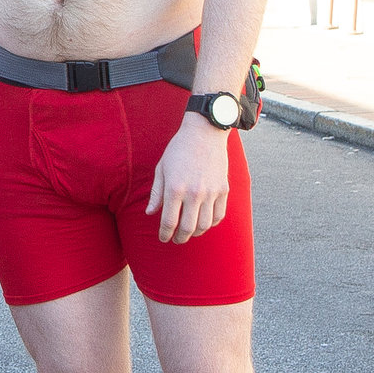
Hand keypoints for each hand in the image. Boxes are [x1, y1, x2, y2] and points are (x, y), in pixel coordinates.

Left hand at [146, 114, 230, 242]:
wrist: (204, 133)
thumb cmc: (178, 150)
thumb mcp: (161, 169)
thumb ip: (156, 193)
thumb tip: (150, 213)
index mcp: (175, 188)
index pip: (169, 221)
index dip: (165, 234)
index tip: (163, 238)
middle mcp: (194, 193)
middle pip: (188, 228)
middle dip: (180, 238)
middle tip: (176, 239)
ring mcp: (211, 192)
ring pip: (205, 225)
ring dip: (196, 233)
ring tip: (190, 232)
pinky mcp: (223, 189)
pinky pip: (219, 215)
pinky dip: (211, 223)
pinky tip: (204, 222)